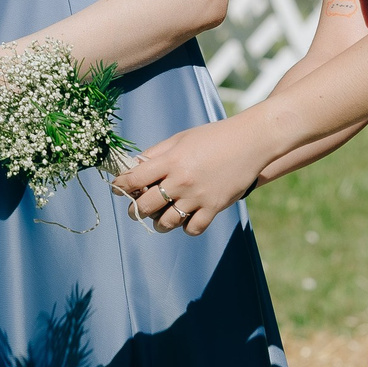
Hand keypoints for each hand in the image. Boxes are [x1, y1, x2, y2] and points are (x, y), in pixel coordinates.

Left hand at [113, 112, 273, 236]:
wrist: (250, 142)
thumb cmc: (212, 137)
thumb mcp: (180, 139)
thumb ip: (156, 153)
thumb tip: (134, 166)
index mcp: (170, 161)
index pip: (134, 179)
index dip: (121, 186)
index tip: (118, 188)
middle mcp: (181, 181)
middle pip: (145, 205)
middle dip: (135, 209)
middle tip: (136, 208)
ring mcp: (197, 197)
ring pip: (166, 222)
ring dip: (158, 223)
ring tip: (159, 218)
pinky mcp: (214, 208)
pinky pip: (192, 229)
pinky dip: (186, 227)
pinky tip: (185, 219)